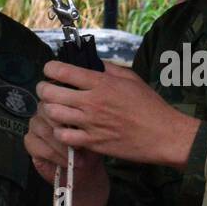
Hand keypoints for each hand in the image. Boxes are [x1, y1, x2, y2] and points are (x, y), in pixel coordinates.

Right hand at [24, 108, 109, 205]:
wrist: (87, 170)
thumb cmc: (92, 147)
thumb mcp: (94, 132)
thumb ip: (85, 121)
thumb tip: (80, 118)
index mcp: (62, 102)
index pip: (58, 97)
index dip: (69, 112)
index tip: (84, 129)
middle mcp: (46, 111)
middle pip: (46, 111)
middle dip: (64, 129)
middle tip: (80, 144)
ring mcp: (36, 126)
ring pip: (42, 129)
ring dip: (60, 146)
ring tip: (76, 157)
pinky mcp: (31, 142)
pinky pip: (35, 144)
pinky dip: (53, 155)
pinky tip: (66, 162)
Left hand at [34, 61, 199, 169]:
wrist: (163, 135)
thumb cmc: (151, 106)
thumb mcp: (132, 79)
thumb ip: (110, 69)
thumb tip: (93, 63)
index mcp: (102, 83)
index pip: (63, 70)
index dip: (50, 68)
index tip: (50, 70)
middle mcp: (92, 102)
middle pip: (51, 92)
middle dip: (43, 89)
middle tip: (46, 90)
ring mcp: (90, 123)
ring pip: (53, 113)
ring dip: (49, 109)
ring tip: (53, 109)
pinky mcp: (93, 142)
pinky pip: (63, 136)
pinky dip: (59, 131)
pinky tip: (65, 128)